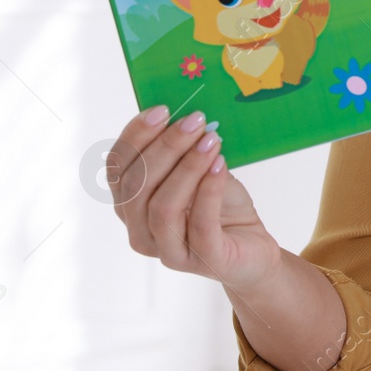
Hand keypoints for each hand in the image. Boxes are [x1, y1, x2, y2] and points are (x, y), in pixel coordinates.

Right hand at [107, 107, 282, 294]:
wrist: (253, 249)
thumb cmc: (221, 207)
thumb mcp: (199, 172)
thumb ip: (185, 150)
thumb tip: (188, 113)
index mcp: (130, 205)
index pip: (117, 168)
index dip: (135, 136)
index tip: (161, 109)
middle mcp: (140, 231)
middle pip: (137, 185)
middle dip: (166, 147)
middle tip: (195, 120)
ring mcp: (168, 251)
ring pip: (162, 206)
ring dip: (187, 167)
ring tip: (212, 140)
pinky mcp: (202, 262)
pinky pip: (199, 225)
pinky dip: (209, 191)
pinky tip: (221, 166)